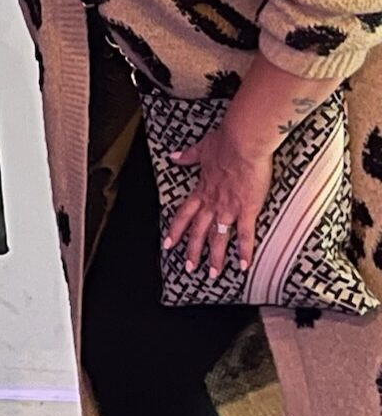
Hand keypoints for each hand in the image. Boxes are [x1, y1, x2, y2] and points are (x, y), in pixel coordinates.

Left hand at [164, 122, 273, 277]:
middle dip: (193, 251)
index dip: (175, 230)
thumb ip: (188, 156)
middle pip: (199, 231)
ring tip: (212, 274)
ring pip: (218, 237)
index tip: (168, 244)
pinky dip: (244, 251)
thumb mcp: (201, 149)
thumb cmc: (224, 142)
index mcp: (202, 189)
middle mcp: (212, 202)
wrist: (242, 142)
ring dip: (215, 257)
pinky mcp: (247, 208)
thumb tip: (174, 157)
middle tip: (188, 268)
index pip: (184, 214)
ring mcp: (229, 207)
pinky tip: (244, 266)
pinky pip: (245, 234)